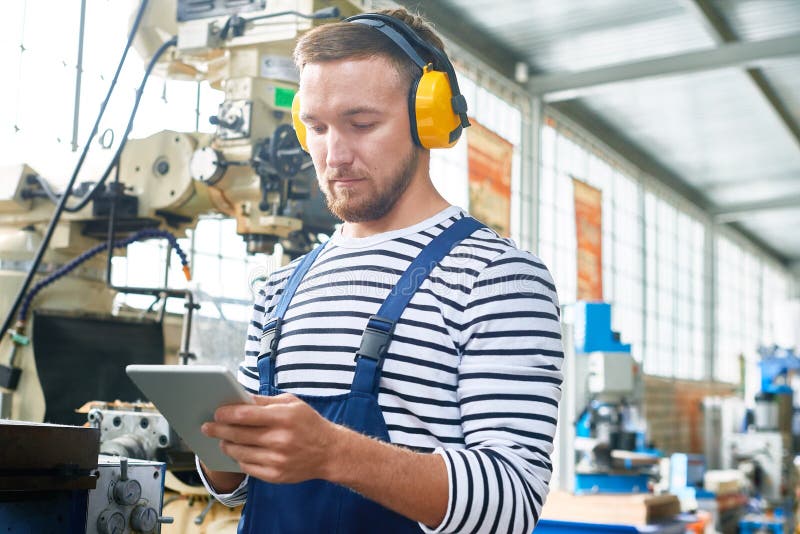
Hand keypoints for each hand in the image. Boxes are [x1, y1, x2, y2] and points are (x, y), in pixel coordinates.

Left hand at [201, 393, 339, 483]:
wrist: (330, 452)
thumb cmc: (308, 423)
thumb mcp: (292, 404)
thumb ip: (265, 401)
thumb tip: (238, 399)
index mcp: (283, 417)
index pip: (246, 415)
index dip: (226, 414)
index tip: (216, 412)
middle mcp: (280, 439)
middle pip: (238, 435)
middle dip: (219, 430)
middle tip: (207, 427)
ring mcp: (277, 460)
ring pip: (240, 453)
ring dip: (226, 445)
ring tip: (221, 440)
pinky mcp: (276, 476)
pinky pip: (248, 467)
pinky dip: (239, 459)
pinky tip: (236, 452)